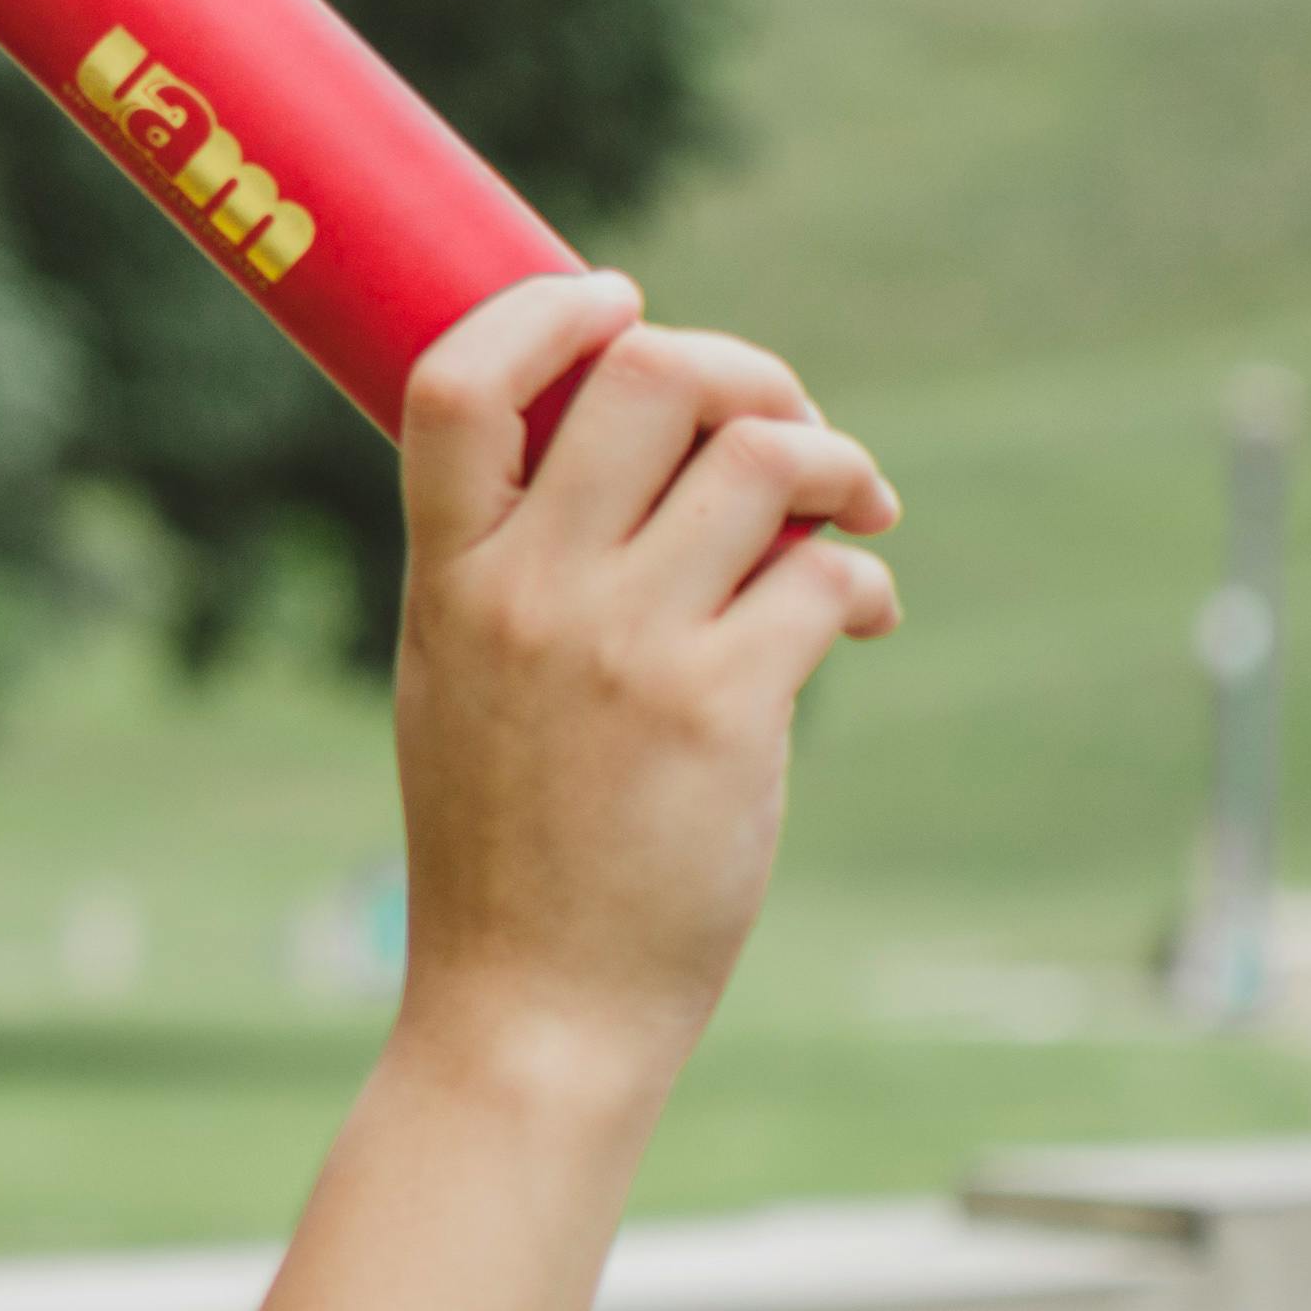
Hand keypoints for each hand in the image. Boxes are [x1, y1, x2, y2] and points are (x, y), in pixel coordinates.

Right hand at [387, 271, 900, 1084]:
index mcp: (446, 582)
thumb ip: (509, 573)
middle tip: (787, 431)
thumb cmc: (505, 854)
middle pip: (648, 377)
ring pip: (763, 458)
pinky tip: (864, 618)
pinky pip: (825, 575)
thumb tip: (639, 458)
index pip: (459, 382)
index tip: (621, 301)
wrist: (532, 1009)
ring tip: (855, 513)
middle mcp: (527, 595)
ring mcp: (622, 648)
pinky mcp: (721, 709)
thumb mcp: (456, 688)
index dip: (549, 308)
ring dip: (836, 465)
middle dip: (748, 373)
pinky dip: (865, 579)